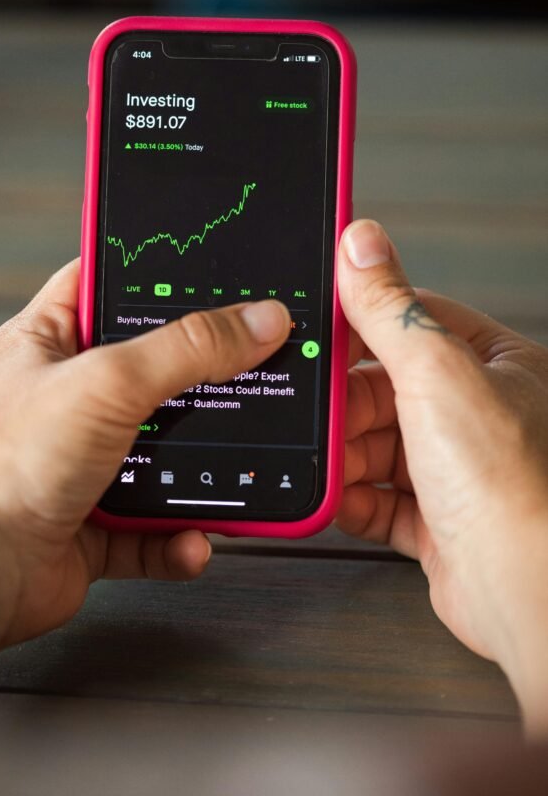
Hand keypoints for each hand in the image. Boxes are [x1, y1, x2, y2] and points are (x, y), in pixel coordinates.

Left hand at [0, 260, 289, 650]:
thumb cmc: (4, 467)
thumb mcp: (106, 384)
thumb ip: (186, 349)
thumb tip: (256, 320)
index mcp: (48, 345)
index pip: (104, 285)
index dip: (151, 273)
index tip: (207, 270)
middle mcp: (66, 400)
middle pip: (151, 371)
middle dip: (200, 378)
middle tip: (248, 365)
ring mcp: (83, 462)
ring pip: (164, 453)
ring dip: (201, 467)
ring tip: (236, 459)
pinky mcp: (97, 522)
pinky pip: (157, 526)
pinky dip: (180, 537)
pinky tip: (193, 537)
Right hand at [336, 219, 547, 735]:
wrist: (528, 597)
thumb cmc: (512, 486)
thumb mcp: (437, 373)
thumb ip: (391, 309)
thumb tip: (361, 243)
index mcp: (497, 366)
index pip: (415, 324)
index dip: (361, 327)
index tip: (316, 332)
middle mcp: (483, 415)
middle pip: (387, 390)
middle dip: (345, 406)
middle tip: (314, 413)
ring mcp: (461, 471)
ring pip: (380, 446)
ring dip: (345, 455)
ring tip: (323, 461)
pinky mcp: (441, 523)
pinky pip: (381, 500)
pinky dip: (354, 499)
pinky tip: (337, 498)